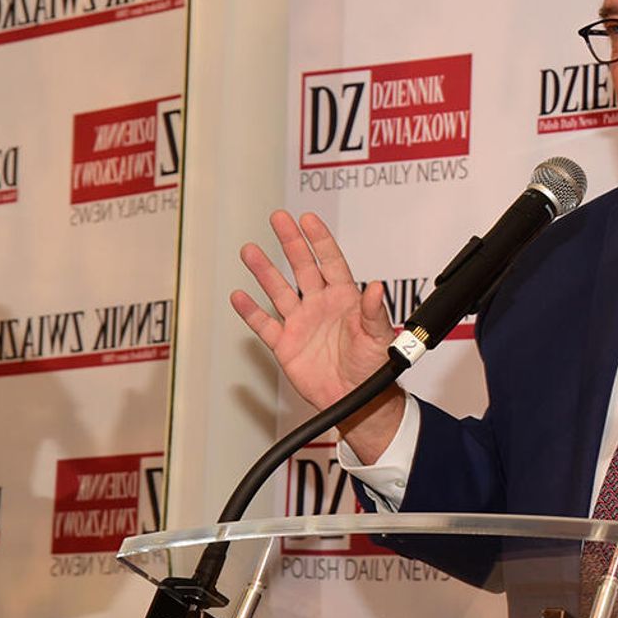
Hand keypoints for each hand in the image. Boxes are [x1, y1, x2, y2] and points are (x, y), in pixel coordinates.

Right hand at [230, 211, 403, 460]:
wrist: (356, 399)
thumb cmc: (373, 367)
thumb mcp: (378, 337)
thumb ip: (374, 312)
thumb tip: (376, 286)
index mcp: (345, 299)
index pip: (330, 262)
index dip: (319, 241)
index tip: (308, 219)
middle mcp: (320, 306)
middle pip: (301, 267)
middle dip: (290, 242)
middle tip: (278, 219)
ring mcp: (301, 323)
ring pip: (278, 291)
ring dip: (264, 271)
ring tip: (249, 250)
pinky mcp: (285, 344)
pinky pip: (264, 324)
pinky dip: (250, 311)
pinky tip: (239, 295)